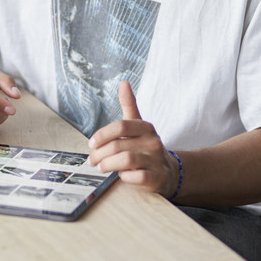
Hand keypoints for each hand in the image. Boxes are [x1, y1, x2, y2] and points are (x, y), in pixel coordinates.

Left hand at [87, 81, 179, 197]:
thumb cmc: (145, 146)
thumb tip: (124, 82)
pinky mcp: (157, 177)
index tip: (91, 144)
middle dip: (99, 154)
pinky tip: (121, 175)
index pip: (120, 126)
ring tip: (102, 167)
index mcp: (145, 127)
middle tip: (92, 160)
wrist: (168, 171)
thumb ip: (129, 105)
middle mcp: (153, 142)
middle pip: (118, 146)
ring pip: (125, 160)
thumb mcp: (138, 125)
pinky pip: (136, 177)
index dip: (102, 135)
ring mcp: (156, 160)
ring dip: (108, 165)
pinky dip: (124, 177)